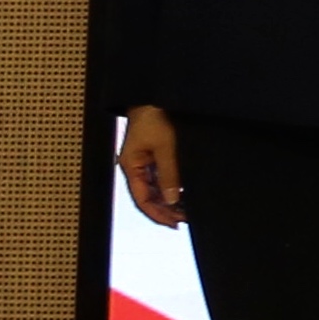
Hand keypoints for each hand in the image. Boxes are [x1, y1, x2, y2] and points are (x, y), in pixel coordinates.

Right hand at [117, 107, 184, 228]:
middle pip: (148, 196)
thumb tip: (171, 199)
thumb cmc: (155, 116)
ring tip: (187, 210)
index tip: (174, 223)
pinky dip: (171, 188)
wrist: (157, 96)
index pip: (142, 198)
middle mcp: (136, 166)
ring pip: (155, 189)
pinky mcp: (154, 155)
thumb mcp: (165, 147)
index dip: (157, 213)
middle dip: (165, 210)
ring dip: (169, 200)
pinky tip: (184, 194)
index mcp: (131, 166)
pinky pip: (161, 178)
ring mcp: (144, 161)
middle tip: (185, 220)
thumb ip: (169, 173)